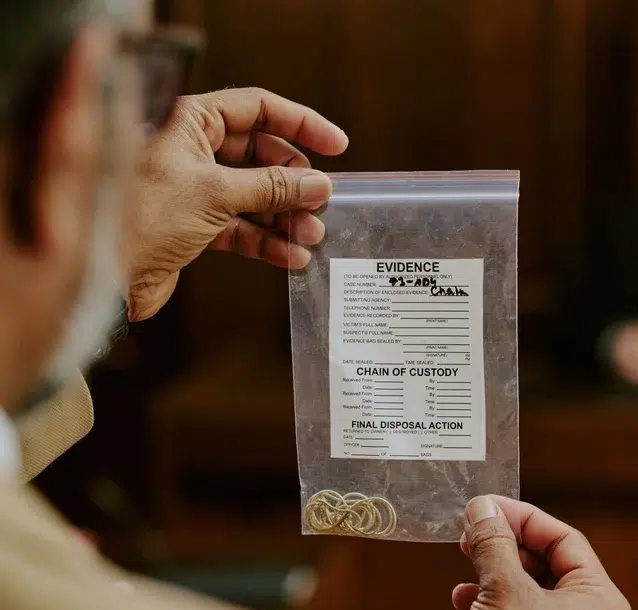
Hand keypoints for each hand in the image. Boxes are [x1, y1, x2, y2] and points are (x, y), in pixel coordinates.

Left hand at [125, 87, 348, 320]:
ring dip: (285, 216)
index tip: (336, 145)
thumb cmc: (140, 218)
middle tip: (320, 200)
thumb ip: (272, 187)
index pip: (256, 108)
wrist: (101, 273)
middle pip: (260, 155)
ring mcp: (193, 189)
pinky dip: (267, 241)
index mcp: (188, 122)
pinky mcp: (194, 225)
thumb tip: (317, 183)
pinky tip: (290, 256)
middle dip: (294, 181)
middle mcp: (191, 150)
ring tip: (310, 234)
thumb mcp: (215, 194)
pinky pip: (242, 227)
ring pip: (254, 195)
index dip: (300, 124)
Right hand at [441, 496, 630, 609]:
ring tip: (460, 594)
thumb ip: (492, 544)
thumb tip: (484, 508)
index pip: (564, 538)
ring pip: (523, 604)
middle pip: (542, 569)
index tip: (486, 508)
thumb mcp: (502, 593)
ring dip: (486, 592)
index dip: (522, 517)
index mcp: (598, 601)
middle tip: (468, 543)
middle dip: (500, 557)